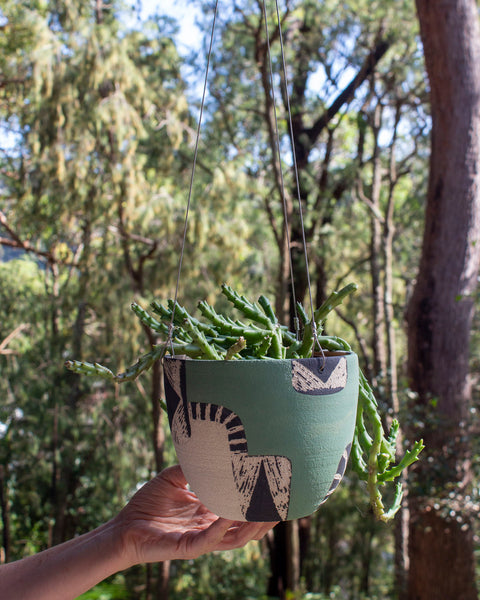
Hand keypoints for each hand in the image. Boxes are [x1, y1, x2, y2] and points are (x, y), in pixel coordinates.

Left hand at [115, 465, 277, 566]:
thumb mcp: (173, 476)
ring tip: (268, 510)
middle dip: (265, 516)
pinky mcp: (188, 547)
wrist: (123, 526)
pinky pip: (211, 539)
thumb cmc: (146, 503)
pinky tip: (231, 513)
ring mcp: (201, 539)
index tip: (276, 485)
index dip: (258, 500)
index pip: (240, 508)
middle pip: (246, 525)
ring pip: (236, 537)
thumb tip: (209, 446)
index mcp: (209, 512)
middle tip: (283, 501)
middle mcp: (210, 526)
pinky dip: (223, 527)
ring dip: (252, 525)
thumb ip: (192, 465)